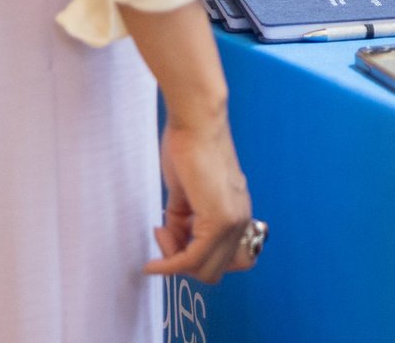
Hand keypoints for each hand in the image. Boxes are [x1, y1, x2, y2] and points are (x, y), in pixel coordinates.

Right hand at [145, 111, 255, 283]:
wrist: (196, 123)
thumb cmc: (190, 149)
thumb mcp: (186, 197)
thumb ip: (185, 224)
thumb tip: (175, 247)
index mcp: (237, 213)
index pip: (224, 261)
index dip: (196, 260)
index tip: (173, 241)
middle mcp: (242, 220)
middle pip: (213, 271)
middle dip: (182, 263)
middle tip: (164, 236)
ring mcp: (234, 221)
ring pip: (204, 270)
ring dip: (174, 262)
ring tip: (161, 230)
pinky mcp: (220, 219)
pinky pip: (193, 259)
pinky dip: (169, 266)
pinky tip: (153, 262)